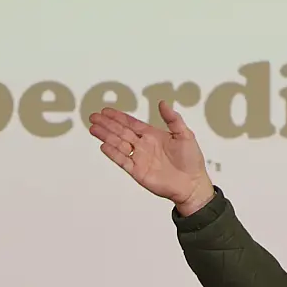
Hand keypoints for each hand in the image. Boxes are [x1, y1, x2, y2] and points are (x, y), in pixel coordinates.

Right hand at [88, 102, 214, 214]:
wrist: (192, 184)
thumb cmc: (191, 160)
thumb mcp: (185, 134)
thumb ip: (173, 119)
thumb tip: (163, 103)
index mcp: (152, 135)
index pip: (131, 123)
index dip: (118, 117)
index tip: (106, 111)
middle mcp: (143, 146)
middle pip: (121, 132)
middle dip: (107, 124)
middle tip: (93, 116)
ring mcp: (139, 158)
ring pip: (119, 144)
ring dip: (106, 136)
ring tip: (93, 128)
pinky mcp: (138, 172)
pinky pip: (123, 161)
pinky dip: (113, 154)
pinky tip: (104, 146)